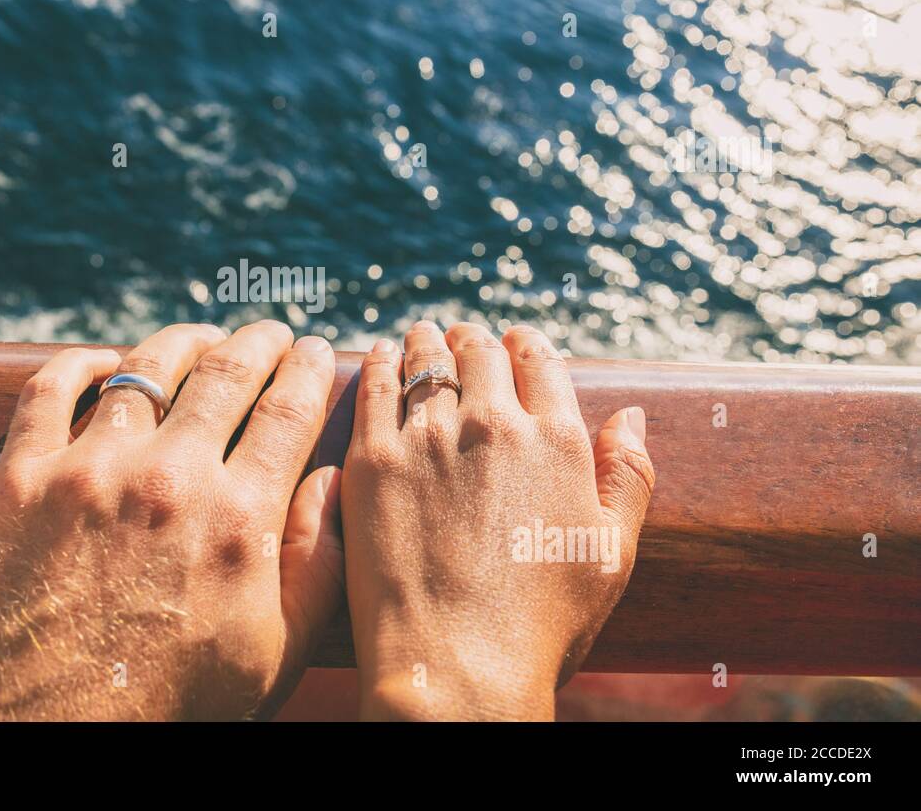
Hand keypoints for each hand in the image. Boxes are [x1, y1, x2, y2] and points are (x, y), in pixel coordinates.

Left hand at [0, 320, 343, 720]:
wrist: (46, 737)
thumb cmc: (172, 703)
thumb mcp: (276, 652)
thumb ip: (320, 563)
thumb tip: (336, 477)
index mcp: (240, 519)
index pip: (291, 409)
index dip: (312, 370)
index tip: (320, 353)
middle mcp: (168, 478)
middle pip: (227, 371)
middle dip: (260, 342)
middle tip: (272, 333)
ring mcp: (90, 471)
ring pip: (146, 366)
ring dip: (184, 341)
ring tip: (202, 338)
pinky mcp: (24, 479)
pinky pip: (51, 388)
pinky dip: (80, 362)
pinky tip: (103, 360)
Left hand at [341, 320, 654, 719]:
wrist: (456, 667)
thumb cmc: (542, 625)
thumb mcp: (611, 555)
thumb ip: (629, 477)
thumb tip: (632, 415)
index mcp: (556, 441)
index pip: (539, 360)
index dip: (525, 343)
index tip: (513, 340)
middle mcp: (493, 424)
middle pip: (481, 352)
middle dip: (475, 340)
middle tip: (463, 339)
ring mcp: (427, 438)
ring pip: (427, 360)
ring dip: (428, 342)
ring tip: (423, 338)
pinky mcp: (372, 459)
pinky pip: (377, 386)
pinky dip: (383, 363)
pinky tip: (381, 358)